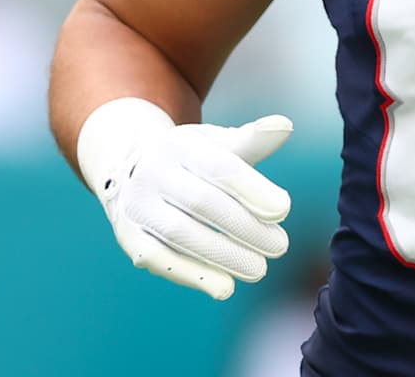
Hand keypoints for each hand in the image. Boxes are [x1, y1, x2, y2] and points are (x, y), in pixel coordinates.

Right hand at [86, 105, 293, 300]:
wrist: (129, 169)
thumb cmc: (189, 158)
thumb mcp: (216, 143)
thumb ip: (251, 140)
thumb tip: (286, 126)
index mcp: (179, 144)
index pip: (220, 167)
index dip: (253, 189)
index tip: (283, 209)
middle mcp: (152, 172)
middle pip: (202, 202)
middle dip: (244, 227)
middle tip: (280, 246)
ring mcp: (136, 205)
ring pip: (180, 233)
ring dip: (223, 255)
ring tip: (259, 269)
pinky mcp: (128, 236)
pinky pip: (158, 258)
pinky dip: (192, 274)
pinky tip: (225, 287)